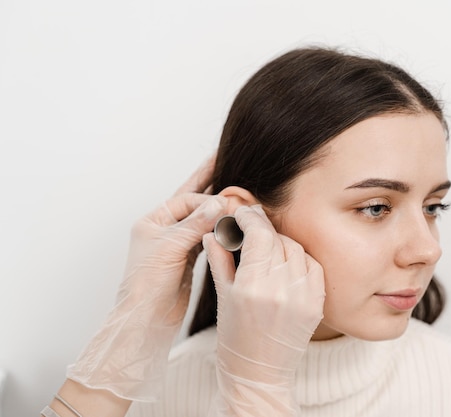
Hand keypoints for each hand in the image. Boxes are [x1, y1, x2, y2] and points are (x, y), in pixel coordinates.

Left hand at [66, 157, 226, 400]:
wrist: (146, 318)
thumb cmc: (147, 284)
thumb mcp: (169, 248)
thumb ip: (195, 224)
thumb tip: (218, 202)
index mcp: (152, 221)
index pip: (186, 200)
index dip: (207, 200)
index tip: (227, 203)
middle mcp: (164, 229)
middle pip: (191, 200)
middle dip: (208, 182)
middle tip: (224, 159)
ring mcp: (177, 243)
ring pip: (201, 218)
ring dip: (216, 206)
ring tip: (233, 189)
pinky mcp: (188, 258)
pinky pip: (206, 235)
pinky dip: (218, 227)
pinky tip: (229, 221)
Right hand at [205, 205, 324, 415]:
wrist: (259, 373)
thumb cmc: (235, 339)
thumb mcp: (223, 297)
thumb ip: (220, 259)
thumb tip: (214, 232)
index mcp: (252, 287)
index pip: (258, 234)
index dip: (250, 217)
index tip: (242, 211)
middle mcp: (280, 289)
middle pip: (277, 239)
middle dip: (263, 227)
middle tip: (252, 223)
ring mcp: (302, 297)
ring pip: (296, 249)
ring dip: (281, 242)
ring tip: (267, 246)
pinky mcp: (316, 304)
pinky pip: (313, 266)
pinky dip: (300, 259)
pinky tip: (287, 262)